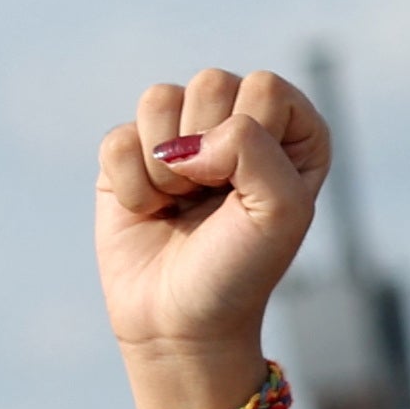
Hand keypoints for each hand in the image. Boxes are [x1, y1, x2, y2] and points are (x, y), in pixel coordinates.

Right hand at [95, 66, 331, 408]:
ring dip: (165, 168)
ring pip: (159, 100)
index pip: (264, 87)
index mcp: (290, 129)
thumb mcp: (280, 211)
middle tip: (210, 202)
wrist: (181, 325)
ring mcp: (181, 135)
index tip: (247, 194)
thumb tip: (187, 140)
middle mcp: (237, 121)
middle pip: (210, 83)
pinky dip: (130, 185)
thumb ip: (254, 146)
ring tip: (180, 205)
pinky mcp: (130, 155)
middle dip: (205, 153)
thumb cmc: (240, 271)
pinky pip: (118, 138)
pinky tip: (150, 212)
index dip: (250, 141)